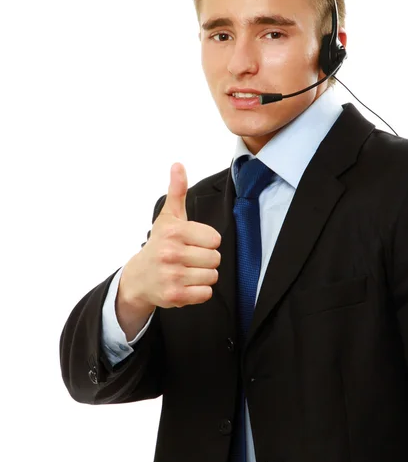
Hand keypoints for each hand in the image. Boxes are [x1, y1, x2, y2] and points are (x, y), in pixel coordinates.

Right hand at [118, 163, 221, 321]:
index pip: (215, 239)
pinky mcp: (174, 296)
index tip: (191, 242)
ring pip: (212, 276)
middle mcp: (171, 253)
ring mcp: (172, 276)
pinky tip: (185, 283)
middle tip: (189, 258)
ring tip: (186, 270)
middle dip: (206, 259)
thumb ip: (177, 191)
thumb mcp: (168, 217)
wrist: (139, 277)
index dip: (206, 241)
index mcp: (174, 232)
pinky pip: (205, 294)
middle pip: (215, 258)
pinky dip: (199, 291)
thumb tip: (178, 165)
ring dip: (203, 275)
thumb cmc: (159, 244)